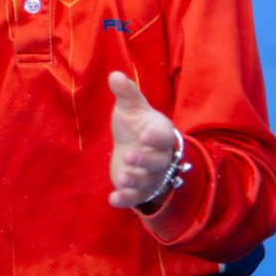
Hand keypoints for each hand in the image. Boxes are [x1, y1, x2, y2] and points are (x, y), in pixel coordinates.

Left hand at [107, 73, 179, 210]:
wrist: (137, 148)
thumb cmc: (136, 125)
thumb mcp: (130, 108)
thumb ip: (126, 93)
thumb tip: (115, 75)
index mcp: (160, 134)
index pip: (162, 136)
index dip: (155, 137)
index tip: (145, 136)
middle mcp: (159, 157)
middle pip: (157, 162)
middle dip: (144, 161)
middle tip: (130, 156)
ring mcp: (150, 175)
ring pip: (147, 181)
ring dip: (135, 181)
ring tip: (122, 178)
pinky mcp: (138, 190)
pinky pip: (134, 198)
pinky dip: (125, 200)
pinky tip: (112, 200)